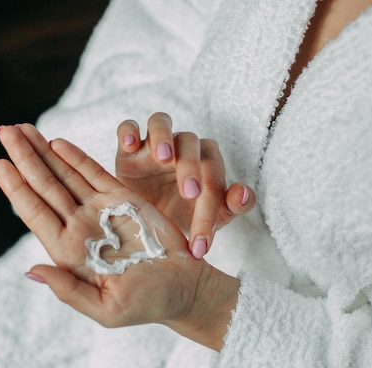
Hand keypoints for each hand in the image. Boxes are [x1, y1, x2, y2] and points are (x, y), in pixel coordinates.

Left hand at [0, 124, 238, 349]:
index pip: (35, 213)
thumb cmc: (146, 305)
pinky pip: (94, 173)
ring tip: (21, 129)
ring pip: (64, 174)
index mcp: (69, 252)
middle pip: (44, 185)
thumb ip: (69, 290)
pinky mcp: (122, 199)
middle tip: (3, 130)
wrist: (184, 289)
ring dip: (43, 150)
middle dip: (23, 157)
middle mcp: (78, 226)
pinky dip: (76, 157)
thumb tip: (31, 270)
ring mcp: (99, 210)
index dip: (15, 188)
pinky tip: (56, 142)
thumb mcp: (106, 309)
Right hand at [116, 113, 255, 258]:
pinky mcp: (128, 148)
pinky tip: (130, 144)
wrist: (146, 219)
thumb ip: (233, 206)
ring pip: (161, 123)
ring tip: (163, 157)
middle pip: (190, 143)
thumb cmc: (182, 214)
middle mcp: (182, 145)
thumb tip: (244, 193)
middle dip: (191, 167)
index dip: (209, 207)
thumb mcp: (210, 218)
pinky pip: (128, 127)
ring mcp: (154, 143)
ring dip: (163, 137)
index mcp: (207, 159)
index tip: (201, 241)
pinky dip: (129, 131)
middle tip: (189, 194)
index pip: (212, 175)